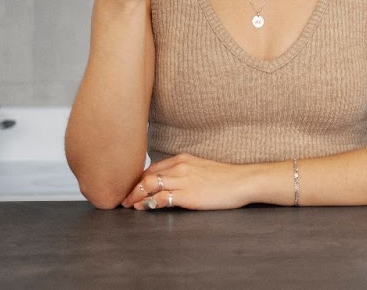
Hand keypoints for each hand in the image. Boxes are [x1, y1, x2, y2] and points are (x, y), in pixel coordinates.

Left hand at [127, 153, 260, 210]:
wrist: (242, 182)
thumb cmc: (225, 178)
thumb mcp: (201, 169)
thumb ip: (185, 173)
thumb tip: (171, 183)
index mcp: (182, 159)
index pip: (152, 168)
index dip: (139, 180)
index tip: (132, 189)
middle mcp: (180, 167)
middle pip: (147, 175)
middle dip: (132, 188)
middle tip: (124, 200)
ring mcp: (183, 180)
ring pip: (150, 185)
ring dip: (136, 196)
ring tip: (129, 205)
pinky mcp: (188, 194)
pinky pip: (162, 197)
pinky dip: (149, 202)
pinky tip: (143, 208)